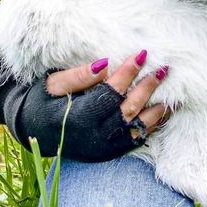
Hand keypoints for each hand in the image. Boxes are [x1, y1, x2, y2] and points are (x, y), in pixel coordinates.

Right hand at [14, 50, 171, 160]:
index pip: (108, 94)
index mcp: (76, 118)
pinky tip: (165, 109)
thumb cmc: (42, 102)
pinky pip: (137, 139)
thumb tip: (105, 63)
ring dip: (156, 108)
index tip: (141, 54)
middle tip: (164, 68)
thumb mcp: (52, 86)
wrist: (36, 133)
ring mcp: (103, 147)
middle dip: (147, 87)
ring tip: (170, 89)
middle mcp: (93, 136)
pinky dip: (153, 124)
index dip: (126, 74)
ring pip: (136, 127)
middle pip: (127, 110)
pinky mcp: (110, 152)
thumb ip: (77, 76)